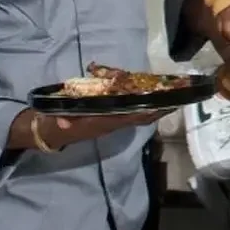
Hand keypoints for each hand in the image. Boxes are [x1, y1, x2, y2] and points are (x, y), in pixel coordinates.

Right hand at [44, 108, 172, 146]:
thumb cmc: (54, 122)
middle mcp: (111, 124)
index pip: (129, 118)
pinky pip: (132, 114)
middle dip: (160, 109)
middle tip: (179, 98)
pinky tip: (153, 99)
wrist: (49, 133)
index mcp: (101, 123)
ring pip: (139, 116)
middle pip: (142, 118)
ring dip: (156, 108)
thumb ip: (59, 120)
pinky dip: (145, 107)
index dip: (147, 112)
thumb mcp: (55, 120)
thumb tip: (61, 121)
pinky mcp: (111, 120)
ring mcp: (113, 122)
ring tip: (173, 97)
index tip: (165, 104)